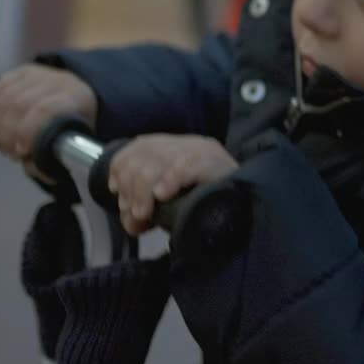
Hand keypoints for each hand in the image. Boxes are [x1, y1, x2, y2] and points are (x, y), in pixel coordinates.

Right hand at [0, 64, 96, 161]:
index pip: (46, 110)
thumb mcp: (69, 148)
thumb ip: (52, 162)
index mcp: (76, 98)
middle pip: (18, 105)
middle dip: (8, 134)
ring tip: (5, 144)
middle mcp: (57, 80)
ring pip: (2, 100)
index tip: (22, 151)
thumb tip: (40, 172)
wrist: (73, 97)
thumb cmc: (70, 130)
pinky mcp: (20, 73)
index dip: (28, 131)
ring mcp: (37, 74)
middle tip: (12, 152)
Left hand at [107, 134, 237, 234]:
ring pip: (159, 161)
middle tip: (135, 212)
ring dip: (143, 191)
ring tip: (145, 214)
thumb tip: (129, 219)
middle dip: (131, 186)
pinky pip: (185, 166)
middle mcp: (190, 144)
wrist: (245, 212)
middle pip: (145, 153)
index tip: (118, 192)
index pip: (140, 144)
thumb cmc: (207, 208)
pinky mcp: (217, 164)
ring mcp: (204, 152)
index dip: (122, 166)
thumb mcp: (170, 204)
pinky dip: (169, 180)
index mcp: (178, 148)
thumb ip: (145, 207)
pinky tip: (163, 195)